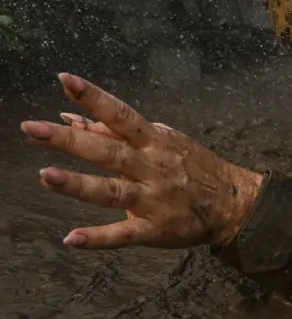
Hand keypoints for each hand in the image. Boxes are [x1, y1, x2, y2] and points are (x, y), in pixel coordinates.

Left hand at [20, 73, 263, 249]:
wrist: (233, 202)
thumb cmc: (192, 167)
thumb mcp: (161, 142)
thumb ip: (113, 133)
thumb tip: (70, 116)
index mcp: (153, 142)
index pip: (120, 114)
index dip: (94, 97)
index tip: (65, 80)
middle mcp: (152, 167)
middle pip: (108, 151)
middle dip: (69, 140)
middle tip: (32, 129)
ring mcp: (153, 199)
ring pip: (112, 191)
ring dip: (79, 184)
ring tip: (45, 175)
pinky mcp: (155, 230)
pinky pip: (124, 235)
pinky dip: (99, 238)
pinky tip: (72, 238)